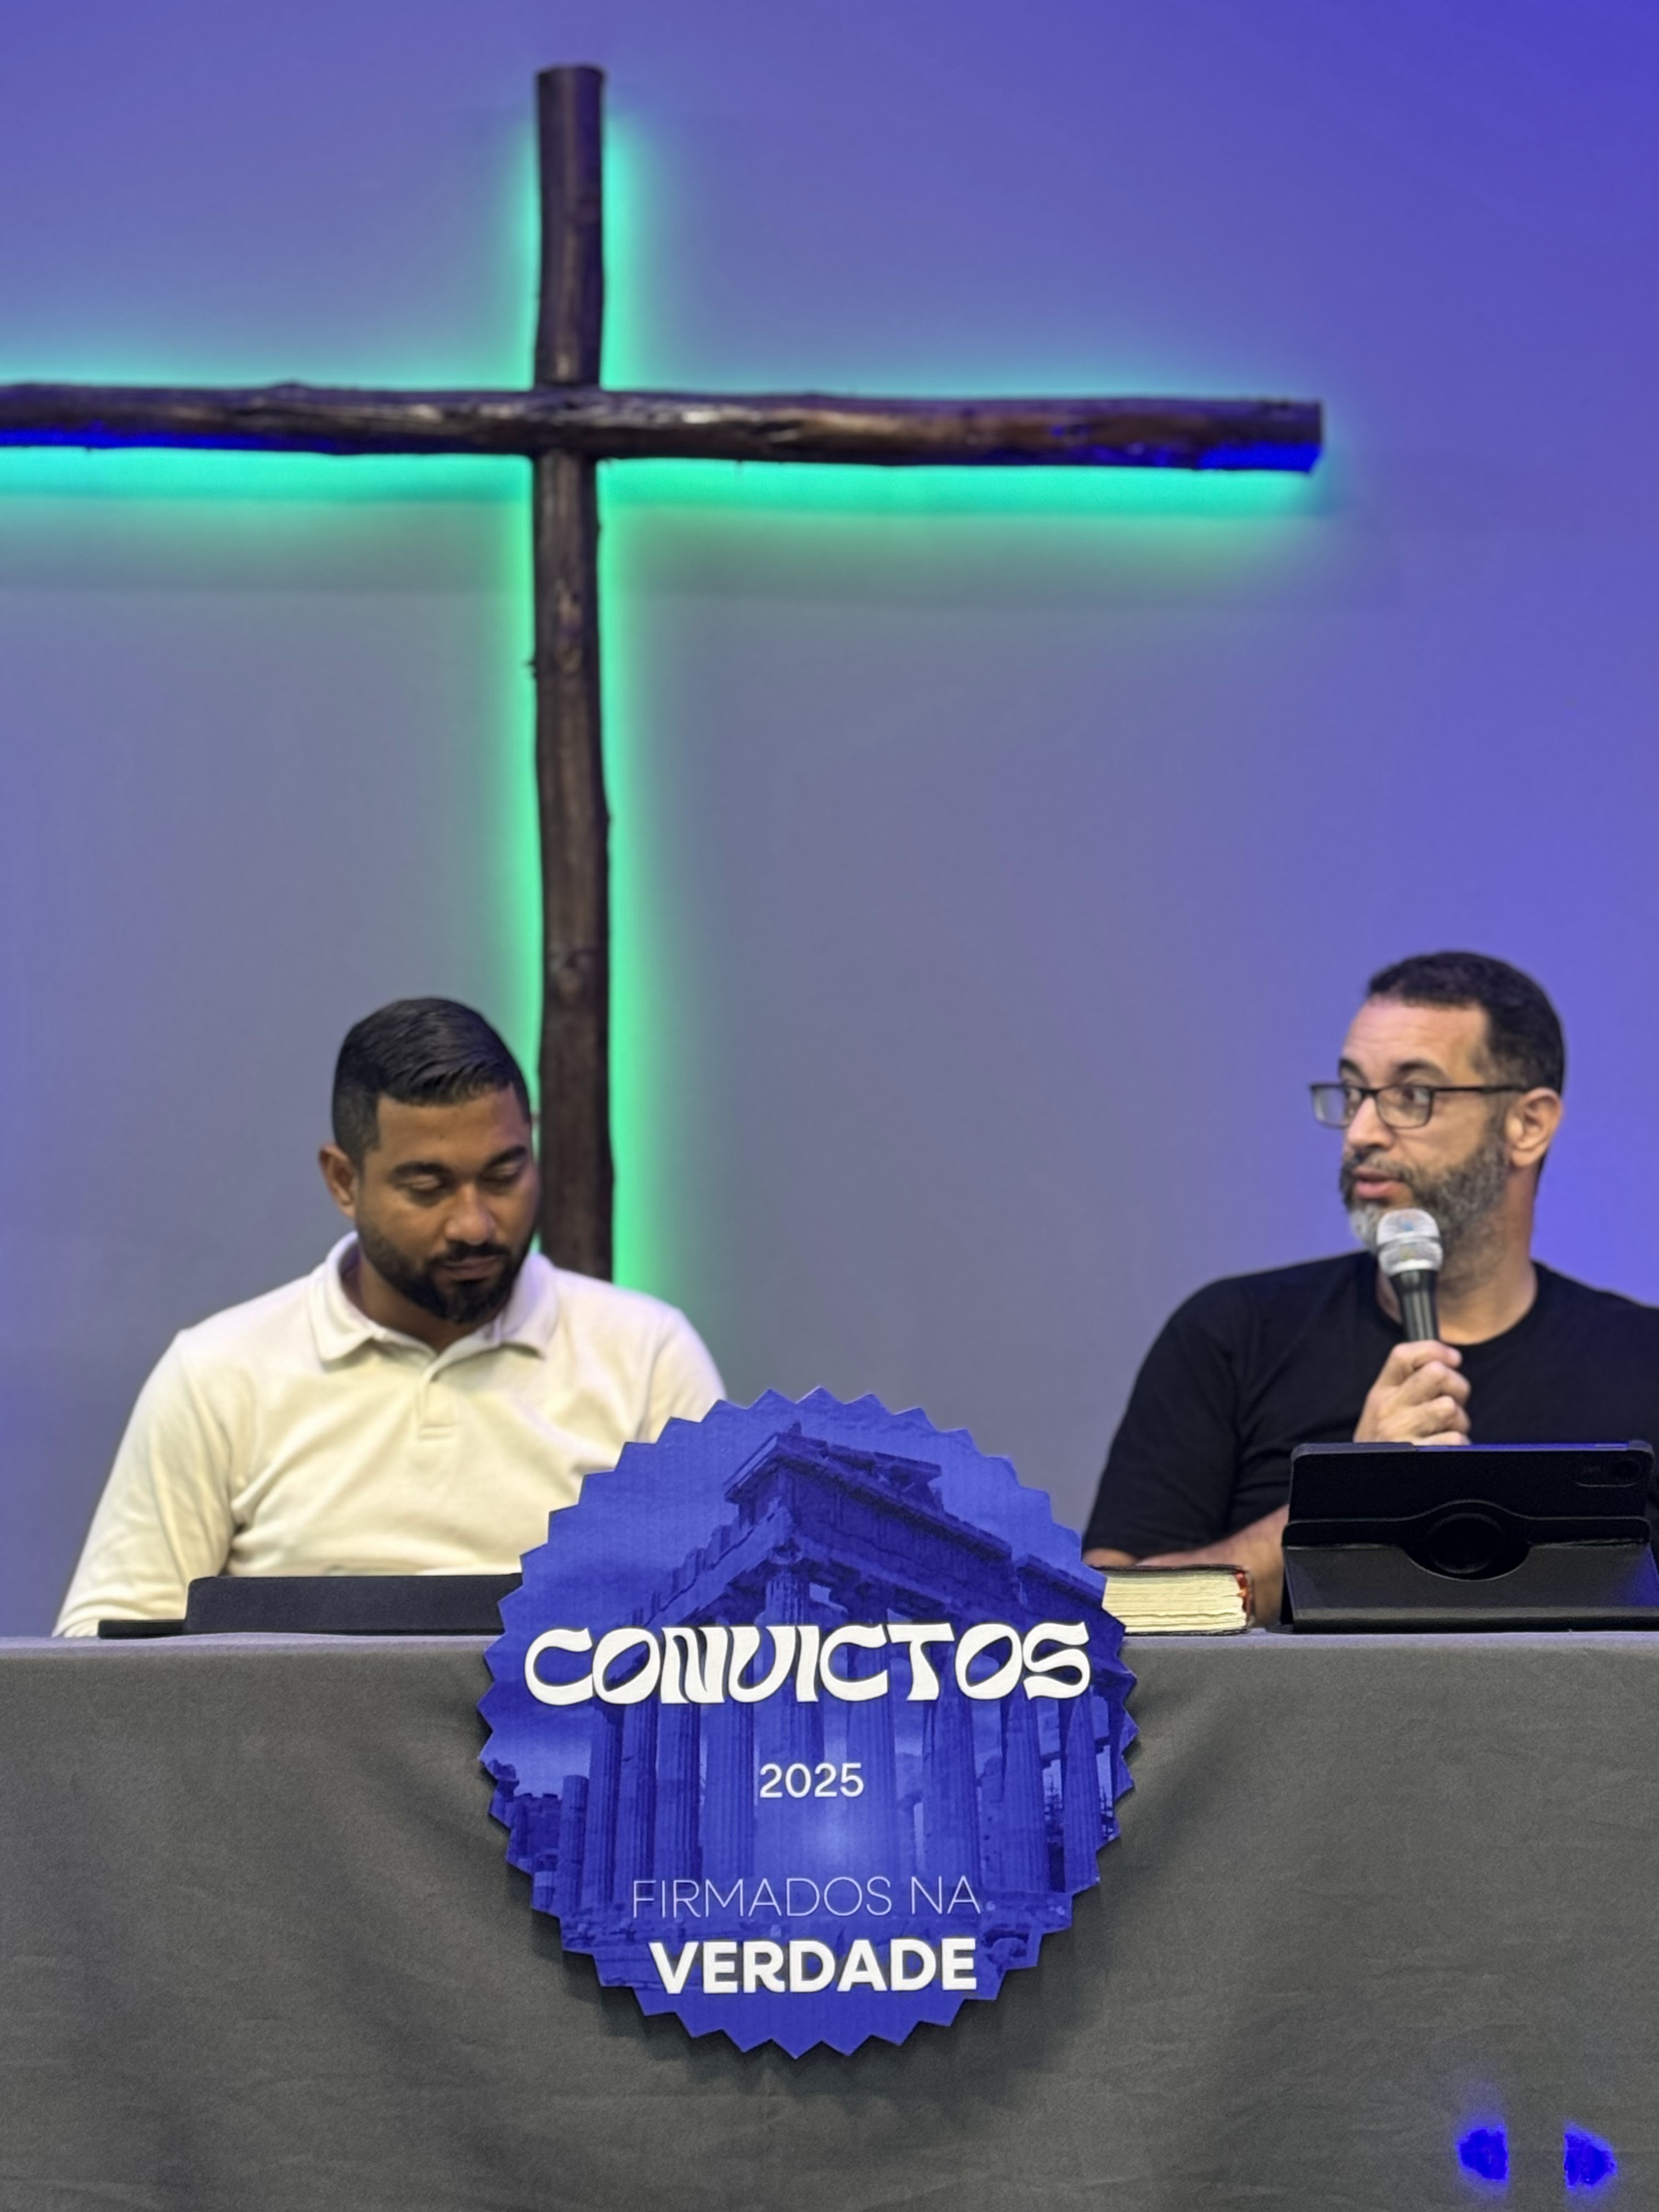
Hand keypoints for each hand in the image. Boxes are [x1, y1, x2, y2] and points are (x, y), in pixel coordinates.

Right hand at [1354, 1340, 1469, 1445]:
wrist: (1368, 1479)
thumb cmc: (1386, 1441)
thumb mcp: (1384, 1407)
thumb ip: (1408, 1384)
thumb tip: (1448, 1360)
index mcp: (1380, 1392)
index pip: (1403, 1355)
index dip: (1435, 1349)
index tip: (1454, 1358)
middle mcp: (1388, 1409)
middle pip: (1436, 1373)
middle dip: (1456, 1385)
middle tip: (1454, 1399)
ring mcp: (1402, 1432)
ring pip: (1449, 1407)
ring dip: (1458, 1420)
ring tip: (1446, 1429)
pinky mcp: (1418, 1454)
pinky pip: (1456, 1439)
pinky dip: (1459, 1444)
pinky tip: (1445, 1448)